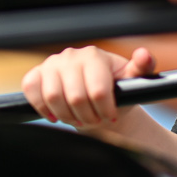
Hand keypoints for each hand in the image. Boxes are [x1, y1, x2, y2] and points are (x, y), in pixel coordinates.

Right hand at [22, 45, 155, 128]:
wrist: (93, 97)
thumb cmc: (115, 90)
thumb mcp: (133, 81)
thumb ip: (142, 68)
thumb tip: (144, 55)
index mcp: (95, 56)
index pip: (98, 91)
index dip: (105, 110)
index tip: (111, 117)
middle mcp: (71, 56)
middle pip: (75, 97)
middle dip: (87, 116)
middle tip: (94, 120)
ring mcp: (51, 64)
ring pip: (52, 96)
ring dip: (67, 115)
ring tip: (78, 118)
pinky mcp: (36, 74)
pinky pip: (31, 90)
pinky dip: (42, 107)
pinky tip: (56, 115)